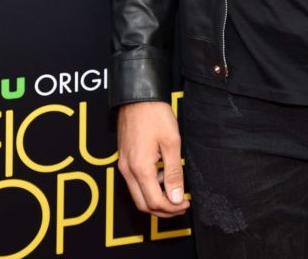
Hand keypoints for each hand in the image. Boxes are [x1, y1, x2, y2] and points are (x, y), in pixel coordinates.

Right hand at [117, 101, 189, 217]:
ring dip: (155, 199)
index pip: (154, 202)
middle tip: (180, 204)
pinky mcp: (123, 159)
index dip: (172, 208)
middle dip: (163, 210)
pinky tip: (162, 175)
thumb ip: (173, 173)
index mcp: (140, 168)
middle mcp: (127, 171)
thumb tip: (175, 198)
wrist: (137, 96)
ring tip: (174, 189)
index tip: (185, 204)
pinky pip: (134, 183)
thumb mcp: (171, 142)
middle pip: (143, 205)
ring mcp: (123, 165)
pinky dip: (148, 187)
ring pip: (137, 195)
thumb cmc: (155, 115)